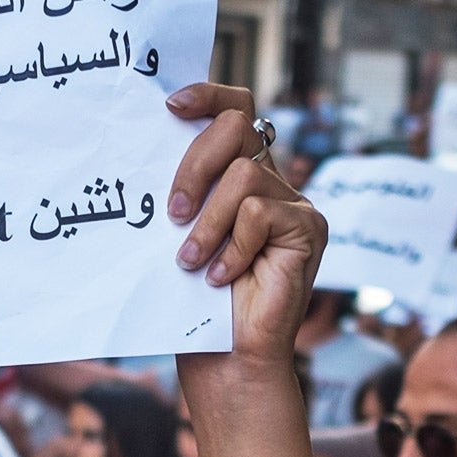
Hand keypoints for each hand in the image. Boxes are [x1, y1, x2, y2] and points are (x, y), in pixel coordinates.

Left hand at [163, 83, 327, 368]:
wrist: (227, 361)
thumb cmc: (195, 304)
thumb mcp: (178, 235)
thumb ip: (180, 192)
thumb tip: (146, 146)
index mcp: (237, 176)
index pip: (233, 110)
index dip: (207, 96)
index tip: (170, 106)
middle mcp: (269, 182)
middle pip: (236, 126)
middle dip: (194, 164)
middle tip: (173, 212)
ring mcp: (293, 204)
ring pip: (244, 176)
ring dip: (208, 221)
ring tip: (191, 261)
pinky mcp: (309, 229)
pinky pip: (260, 214)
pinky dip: (232, 247)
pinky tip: (222, 278)